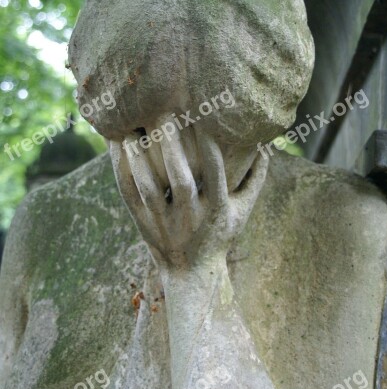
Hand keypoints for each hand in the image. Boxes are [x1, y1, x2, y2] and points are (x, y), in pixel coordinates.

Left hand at [109, 117, 267, 269]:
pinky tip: (117, 146)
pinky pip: (129, 195)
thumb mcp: (242, 212)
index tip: (204, 119)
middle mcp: (190, 218)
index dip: (210, 148)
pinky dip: (122, 170)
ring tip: (131, 129)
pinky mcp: (143, 224)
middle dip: (172, 147)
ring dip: (139, 158)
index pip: (215, 176)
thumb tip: (267, 146)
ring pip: (149, 188)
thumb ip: (255, 179)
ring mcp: (164, 223)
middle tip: (163, 112)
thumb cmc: (219, 236)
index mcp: (216, 211)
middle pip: (180, 180)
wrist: (191, 275)